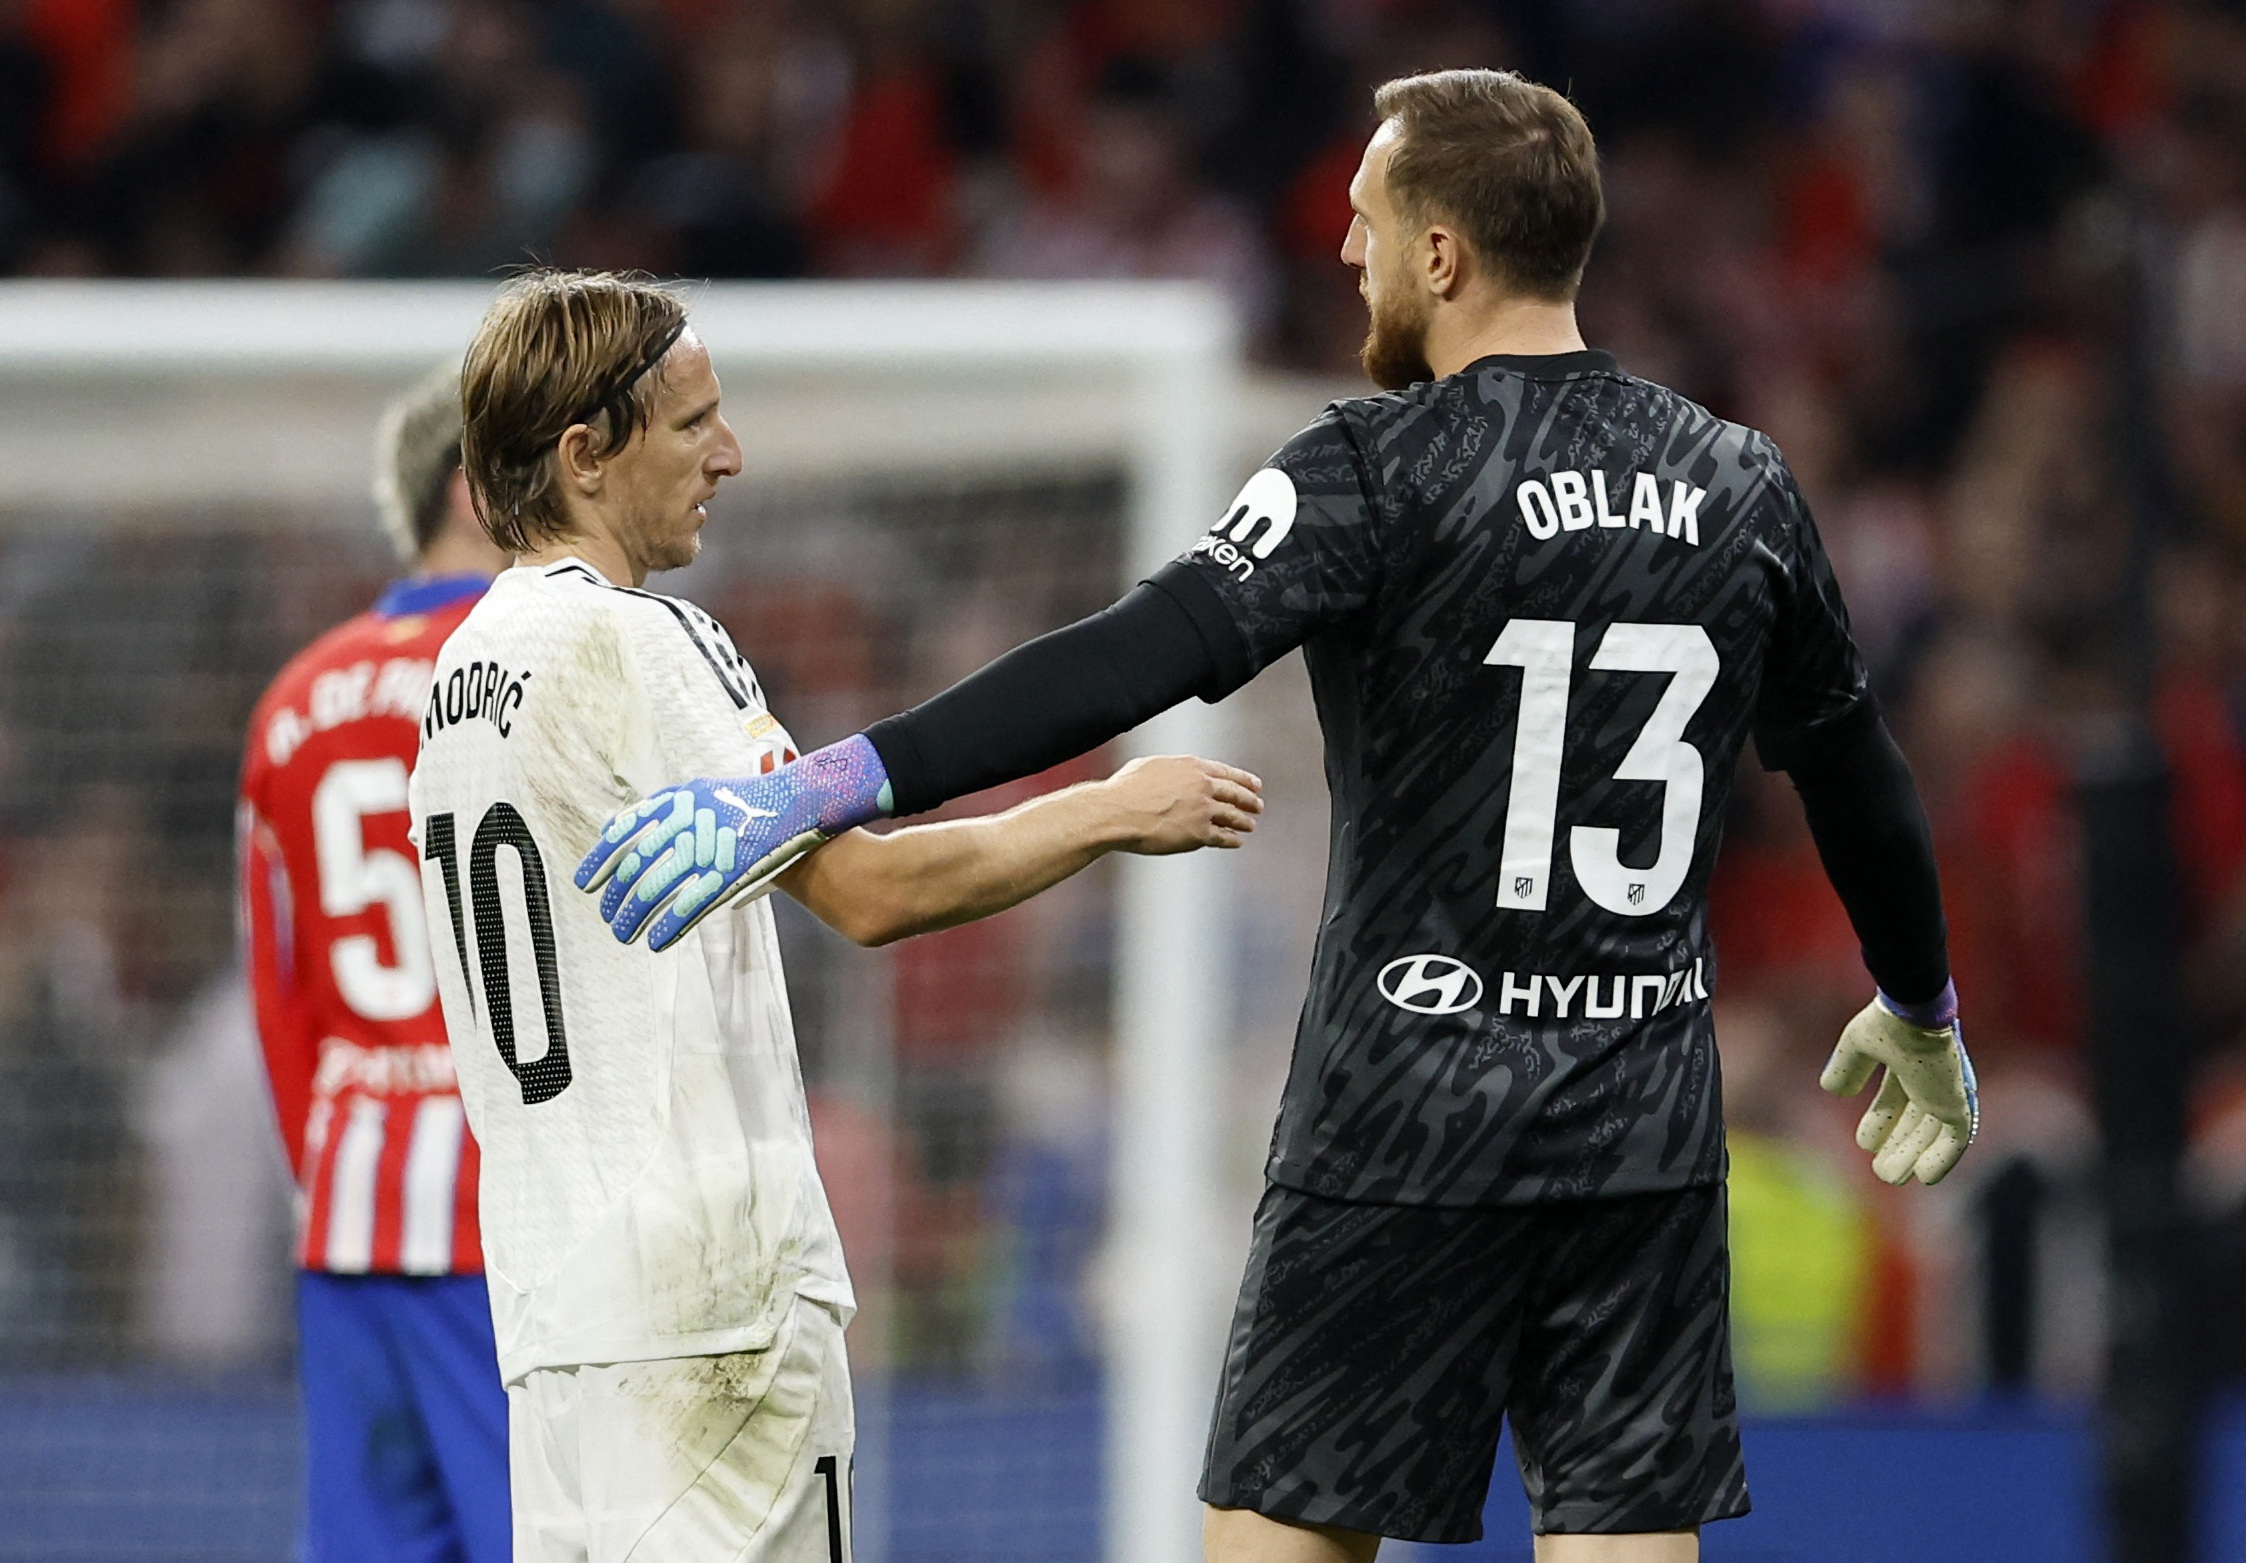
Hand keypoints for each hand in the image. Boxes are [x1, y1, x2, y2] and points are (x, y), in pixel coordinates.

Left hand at [574, 735, 889, 950]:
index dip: (600, 861)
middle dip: (616, 898)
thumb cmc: (747, 805)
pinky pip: (692, 904)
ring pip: (657, 889)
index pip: (623, 832)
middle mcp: (688, 820)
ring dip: (635, 917)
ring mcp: (710, 846)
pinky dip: (670, 925)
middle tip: (607, 918)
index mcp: (676, 800)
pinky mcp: (732, 871)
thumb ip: (662, 812)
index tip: (585, 885)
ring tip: (624, 935)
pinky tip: (657, 942)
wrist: (799, 804)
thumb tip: (614, 828)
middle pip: (636, 866)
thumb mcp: (700, 795)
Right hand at [1099, 755, 1263, 854]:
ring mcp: (1203, 810)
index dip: (1243, 779)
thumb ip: (1168, 769)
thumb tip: (1170, 772)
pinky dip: (1232, 840)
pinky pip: (1222, 837)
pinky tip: (1236, 842)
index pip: (1226, 772)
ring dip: (1244, 821)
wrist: (1117, 812)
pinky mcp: (1199, 833)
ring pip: (1233, 816)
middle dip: (1249, 800)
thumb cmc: (1125, 790)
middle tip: (1257, 805)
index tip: (1254, 784)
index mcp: (1192, 767)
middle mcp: (1203, 786)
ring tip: (1250, 825)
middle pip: (1235, 793)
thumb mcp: (1148, 766)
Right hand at [1820, 994, 1978, 1185]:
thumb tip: (1831, 1090)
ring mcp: (1945, 1091)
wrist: (1914, 1012)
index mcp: (1910, 1060)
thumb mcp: (1858, 1044)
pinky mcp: (1957, 1102)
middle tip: (1880, 1170)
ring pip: (1931, 1134)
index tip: (1864, 1143)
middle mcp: (1930, 1078)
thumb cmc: (1889, 1021)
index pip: (1897, 1097)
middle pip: (1915, 1120)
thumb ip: (1847, 1066)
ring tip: (1890, 1177)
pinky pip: (1954, 1139)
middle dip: (1897, 1145)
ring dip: (1911, 1156)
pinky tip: (1924, 1176)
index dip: (1881, 1120)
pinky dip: (1941, 1158)